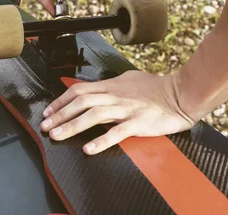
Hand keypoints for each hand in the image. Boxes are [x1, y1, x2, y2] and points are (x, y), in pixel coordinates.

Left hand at [39, 70, 196, 154]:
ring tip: (57, 135)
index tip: (49, 111)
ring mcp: (126, 109)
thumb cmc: (158, 88)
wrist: (181, 94)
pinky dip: (101, 140)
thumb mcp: (130, 79)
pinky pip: (117, 132)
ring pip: (93, 115)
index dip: (61, 100)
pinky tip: (88, 149)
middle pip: (81, 102)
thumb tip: (100, 87)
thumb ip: (113, 84)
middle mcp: (115, 96)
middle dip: (60, 114)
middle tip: (45, 125)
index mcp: (112, 86)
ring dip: (72, 125)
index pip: (79, 90)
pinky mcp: (138, 123)